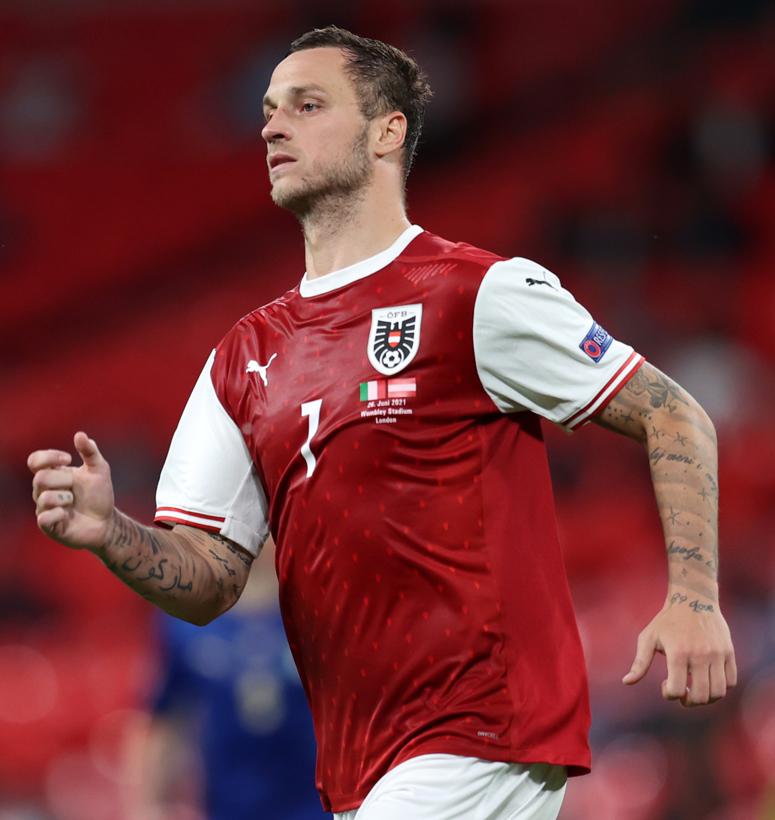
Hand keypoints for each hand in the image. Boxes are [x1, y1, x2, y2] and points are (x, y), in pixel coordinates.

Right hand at [28, 431, 114, 550]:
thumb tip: (80, 434)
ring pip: (44, 497)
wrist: (107, 521)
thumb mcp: (99, 470)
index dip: (48, 457)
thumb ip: (90, 452)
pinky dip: (59, 513)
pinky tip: (68, 514)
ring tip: (74, 502)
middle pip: (40, 478)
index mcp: (53, 474)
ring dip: (66, 498)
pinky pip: (44, 518)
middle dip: (64, 480)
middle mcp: (44, 491)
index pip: (35, 460)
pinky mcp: (48, 526)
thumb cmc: (99, 495)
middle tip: (75, 488)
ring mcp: (44, 509)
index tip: (68, 459)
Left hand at [622, 596, 736, 705]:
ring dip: (707, 698)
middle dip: (689, 702)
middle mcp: (700, 655)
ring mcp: (717, 654)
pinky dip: (720, 688)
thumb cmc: (667, 621)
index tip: (664, 684)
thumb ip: (639, 662)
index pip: (677, 690)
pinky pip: (731, 681)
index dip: (669, 694)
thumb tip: (626, 682)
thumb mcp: (648, 638)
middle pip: (701, 696)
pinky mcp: (729, 652)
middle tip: (682, 693)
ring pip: (718, 692)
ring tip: (696, 689)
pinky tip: (707, 678)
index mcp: (678, 652)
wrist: (693, 599)